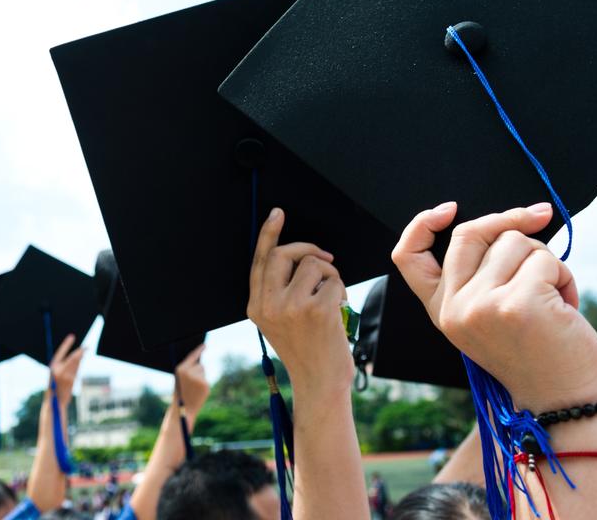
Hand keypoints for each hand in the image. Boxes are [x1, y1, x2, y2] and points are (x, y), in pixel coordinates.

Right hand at [49, 334, 83, 407]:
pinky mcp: (72, 380)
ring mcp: (66, 375)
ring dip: (80, 362)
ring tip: (76, 367)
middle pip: (73, 357)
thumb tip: (78, 356)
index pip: (60, 352)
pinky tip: (74, 375)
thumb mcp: (56, 374)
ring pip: (77, 365)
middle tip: (87, 347)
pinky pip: (77, 372)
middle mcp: (58, 370)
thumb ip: (64, 365)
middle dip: (81, 352)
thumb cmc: (55, 387)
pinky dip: (78, 370)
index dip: (66, 344)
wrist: (54, 403)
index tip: (72, 336)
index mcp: (52, 367)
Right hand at [174, 344, 208, 418]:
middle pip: (200, 365)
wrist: (183, 410)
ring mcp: (197, 378)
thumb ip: (187, 370)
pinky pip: (206, 380)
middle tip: (191, 384)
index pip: (192, 356)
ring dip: (200, 378)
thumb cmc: (181, 393)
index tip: (204, 345)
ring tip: (194, 389)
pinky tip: (198, 393)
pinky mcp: (205, 384)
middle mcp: (189, 372)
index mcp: (180, 369)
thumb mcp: (180, 379)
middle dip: (198, 372)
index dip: (199, 350)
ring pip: (203, 372)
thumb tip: (199, 363)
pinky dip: (204, 385)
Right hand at [247, 208, 352, 396]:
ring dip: (329, 274)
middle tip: (324, 259)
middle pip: (283, 254)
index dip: (268, 234)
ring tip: (331, 297)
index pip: (259, 261)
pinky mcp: (317, 310)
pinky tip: (338, 310)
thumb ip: (278, 291)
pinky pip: (333, 280)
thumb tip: (298, 256)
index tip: (277, 214)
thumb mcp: (278, 321)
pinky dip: (340, 291)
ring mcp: (291, 307)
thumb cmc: (306, 350)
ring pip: (312, 264)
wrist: (319, 383)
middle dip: (307, 250)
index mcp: (256, 306)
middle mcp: (269, 305)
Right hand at [392, 201, 596, 410]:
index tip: (450, 209)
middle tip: (537, 217)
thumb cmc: (536, 355)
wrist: (565, 404)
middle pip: (469, 234)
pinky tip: (566, 305)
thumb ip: (481, 275)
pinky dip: (564, 275)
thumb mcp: (489, 316)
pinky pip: (544, 260)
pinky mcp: (517, 304)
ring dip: (544, 260)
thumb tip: (510, 221)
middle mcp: (454, 309)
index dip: (422, 223)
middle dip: (508, 221)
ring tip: (554, 296)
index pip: (407, 255)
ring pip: (513, 242)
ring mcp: (481, 306)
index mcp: (441, 311)